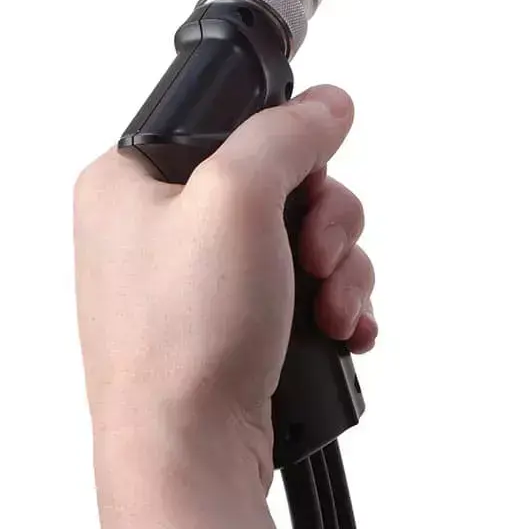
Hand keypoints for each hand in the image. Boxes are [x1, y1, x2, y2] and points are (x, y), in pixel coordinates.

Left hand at [74, 85, 377, 526]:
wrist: (191, 456)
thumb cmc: (182, 342)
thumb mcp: (237, 200)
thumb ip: (285, 134)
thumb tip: (325, 103)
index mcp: (130, 179)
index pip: (232, 119)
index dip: (283, 145)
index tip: (306, 176)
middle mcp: (159, 224)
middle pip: (284, 178)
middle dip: (325, 220)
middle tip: (316, 254)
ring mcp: (197, 277)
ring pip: (305, 231)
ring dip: (338, 266)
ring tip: (329, 305)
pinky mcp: (231, 319)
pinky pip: (305, 281)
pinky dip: (332, 300)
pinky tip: (335, 326)